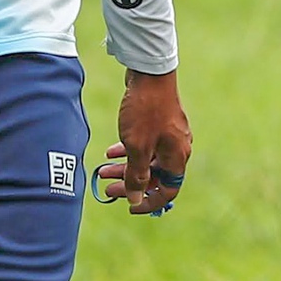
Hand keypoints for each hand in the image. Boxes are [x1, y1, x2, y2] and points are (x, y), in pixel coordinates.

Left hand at [96, 69, 191, 214]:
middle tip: (108, 188)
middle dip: (130, 183)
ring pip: (147, 159)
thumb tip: (135, 199)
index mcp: (177, 157)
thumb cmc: (145, 111)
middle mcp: (177, 148)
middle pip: (155, 176)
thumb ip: (136, 176)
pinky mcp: (159, 123)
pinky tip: (111, 151)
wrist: (149, 74)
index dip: (149, 202)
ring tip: (102, 169)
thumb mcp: (137, 148)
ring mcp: (168, 135)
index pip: (168, 191)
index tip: (129, 206)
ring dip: (125, 167)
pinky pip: (145, 145)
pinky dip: (129, 150)